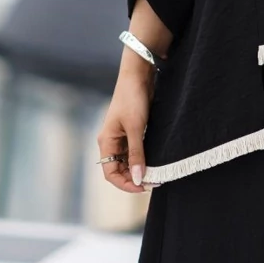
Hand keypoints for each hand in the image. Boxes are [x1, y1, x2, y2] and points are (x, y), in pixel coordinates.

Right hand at [96, 63, 159, 192]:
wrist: (138, 75)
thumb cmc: (133, 99)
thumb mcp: (136, 128)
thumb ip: (137, 154)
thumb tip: (138, 179)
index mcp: (106, 142)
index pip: (111, 173)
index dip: (126, 184)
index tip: (144, 187)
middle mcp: (111, 142)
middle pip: (119, 169)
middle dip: (134, 178)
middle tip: (154, 182)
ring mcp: (122, 136)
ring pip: (128, 161)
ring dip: (140, 169)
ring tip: (157, 174)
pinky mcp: (133, 130)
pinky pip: (136, 151)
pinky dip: (144, 158)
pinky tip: (156, 161)